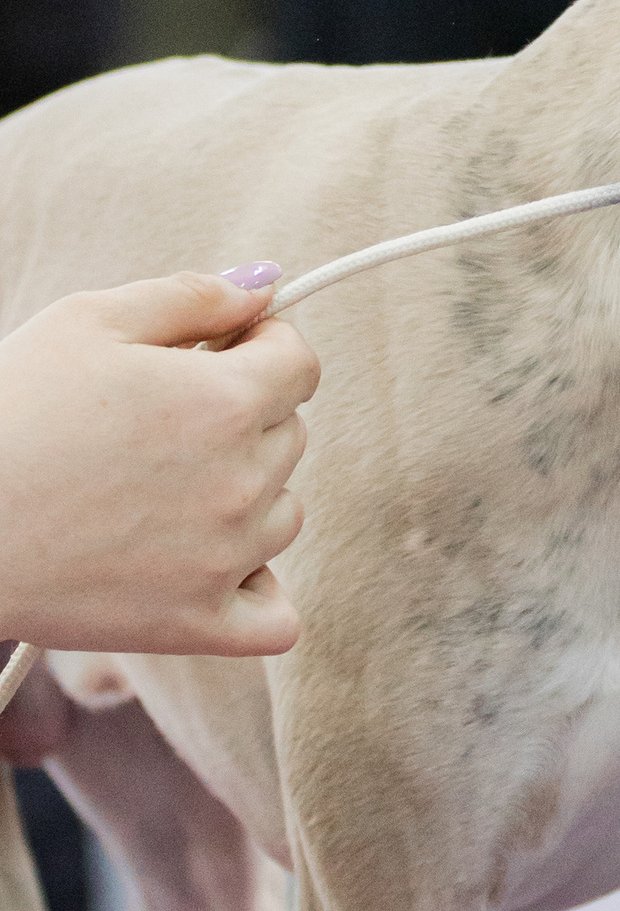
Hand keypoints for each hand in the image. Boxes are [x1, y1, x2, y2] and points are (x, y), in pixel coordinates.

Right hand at [0, 271, 320, 657]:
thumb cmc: (9, 413)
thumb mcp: (86, 322)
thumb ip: (190, 297)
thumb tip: (264, 287)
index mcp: (225, 401)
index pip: (300, 364)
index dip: (263, 347)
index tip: (222, 354)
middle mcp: (244, 482)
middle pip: (289, 436)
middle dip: (243, 419)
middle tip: (158, 425)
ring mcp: (228, 559)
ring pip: (283, 514)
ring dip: (246, 497)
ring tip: (158, 491)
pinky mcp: (199, 623)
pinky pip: (276, 617)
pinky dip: (255, 591)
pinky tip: (207, 565)